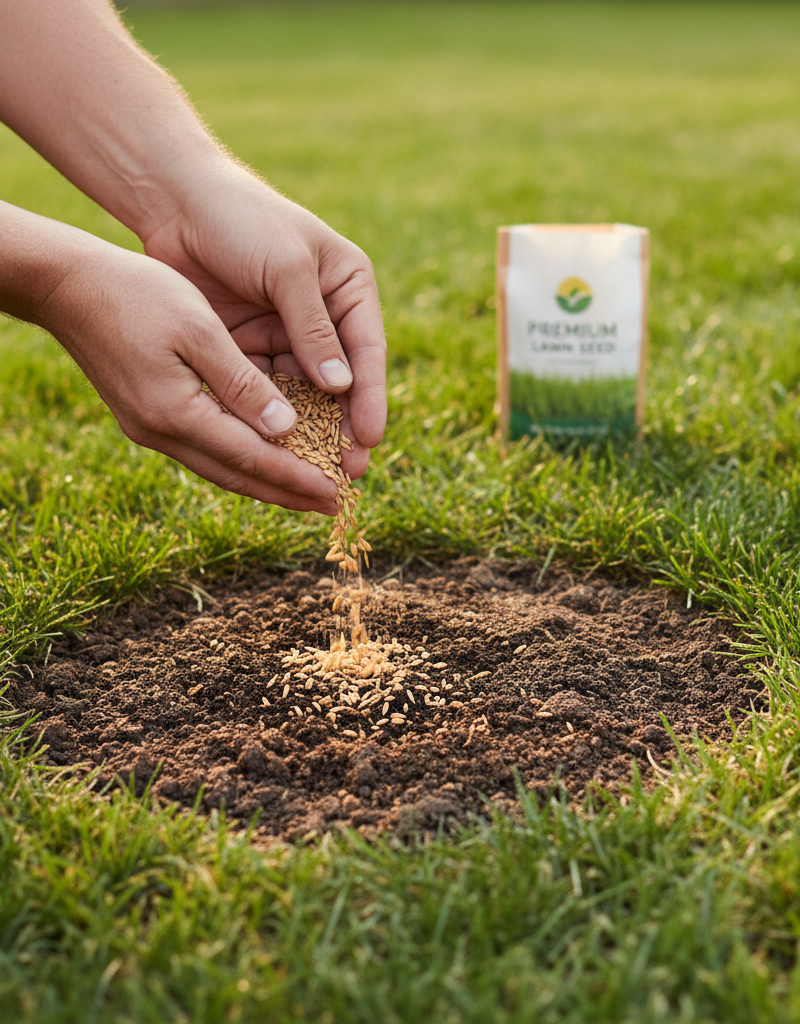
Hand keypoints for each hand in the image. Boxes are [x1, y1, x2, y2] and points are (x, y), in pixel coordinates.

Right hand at [43, 230, 341, 513]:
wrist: (69, 287)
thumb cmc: (138, 294)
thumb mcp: (199, 330)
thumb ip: (242, 382)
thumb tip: (285, 429)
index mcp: (178, 413)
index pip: (252, 458)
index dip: (297, 478)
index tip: (336, 494)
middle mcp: (162, 433)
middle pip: (238, 476)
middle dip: (288, 493)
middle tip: (333, 506)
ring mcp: (150, 429)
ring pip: (220, 468)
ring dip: (266, 482)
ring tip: (307, 491)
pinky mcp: (146, 417)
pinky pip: (204, 450)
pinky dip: (240, 459)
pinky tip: (264, 457)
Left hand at [141, 163, 387, 483]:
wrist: (175, 201)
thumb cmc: (241, 219)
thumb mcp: (286, 269)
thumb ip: (313, 330)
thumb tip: (341, 389)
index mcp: (349, 288)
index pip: (367, 351)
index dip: (370, 398)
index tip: (368, 439)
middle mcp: (324, 315)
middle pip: (340, 382)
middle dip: (343, 426)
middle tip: (347, 472)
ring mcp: (286, 333)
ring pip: (303, 393)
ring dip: (307, 429)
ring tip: (309, 469)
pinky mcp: (251, 346)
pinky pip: (265, 389)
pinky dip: (268, 417)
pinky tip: (271, 447)